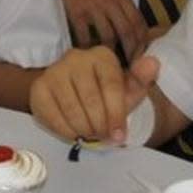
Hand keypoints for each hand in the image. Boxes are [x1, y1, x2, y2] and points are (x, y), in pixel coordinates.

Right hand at [29, 45, 157, 142]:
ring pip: (72, 109)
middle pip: (91, 100)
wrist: (76, 95)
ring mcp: (54, 71)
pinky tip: (74, 132)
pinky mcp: (39, 88)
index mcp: (101, 56)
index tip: (119, 135)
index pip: (111, 86)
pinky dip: (66, 131)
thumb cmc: (106, 94)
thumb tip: (153, 63)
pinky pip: (53, 116)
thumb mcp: (128, 90)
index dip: (117, 114)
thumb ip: (142, 79)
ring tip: (90, 134)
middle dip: (100, 125)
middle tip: (103, 136)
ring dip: (84, 129)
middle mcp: (76, 58)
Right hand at [57, 0, 146, 61]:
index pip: (138, 21)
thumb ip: (122, 4)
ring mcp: (93, 7)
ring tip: (110, 60)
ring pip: (109, 36)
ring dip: (111, 51)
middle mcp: (109, 1)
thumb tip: (134, 27)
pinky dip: (89, 48)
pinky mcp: (77, 13)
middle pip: (127, 31)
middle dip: (131, 50)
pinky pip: (86, 37)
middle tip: (130, 63)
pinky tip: (90, 52)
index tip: (141, 52)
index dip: (142, 40)